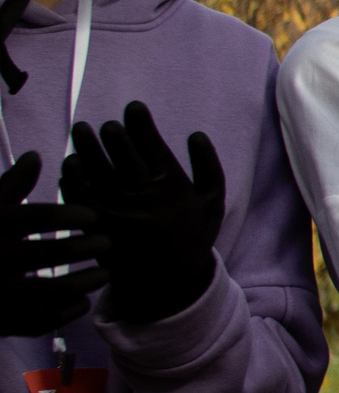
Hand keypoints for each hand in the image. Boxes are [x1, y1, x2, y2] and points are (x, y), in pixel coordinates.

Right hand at [0, 152, 109, 336]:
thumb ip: (12, 186)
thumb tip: (35, 156)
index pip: (37, 216)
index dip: (70, 214)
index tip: (93, 215)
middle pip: (49, 252)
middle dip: (85, 246)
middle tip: (108, 243)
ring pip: (49, 290)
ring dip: (84, 282)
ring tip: (104, 274)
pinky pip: (38, 321)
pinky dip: (65, 312)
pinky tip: (81, 302)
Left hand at [61, 102, 225, 325]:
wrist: (168, 285)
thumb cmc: (191, 238)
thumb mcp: (213, 204)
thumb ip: (208, 167)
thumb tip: (195, 134)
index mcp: (174, 190)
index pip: (152, 146)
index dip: (141, 123)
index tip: (133, 108)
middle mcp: (145, 199)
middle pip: (123, 155)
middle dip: (113, 135)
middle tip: (106, 125)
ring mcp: (119, 214)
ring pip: (98, 171)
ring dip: (87, 147)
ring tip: (82, 130)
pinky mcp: (99, 228)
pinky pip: (81, 197)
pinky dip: (73, 178)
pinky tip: (71, 163)